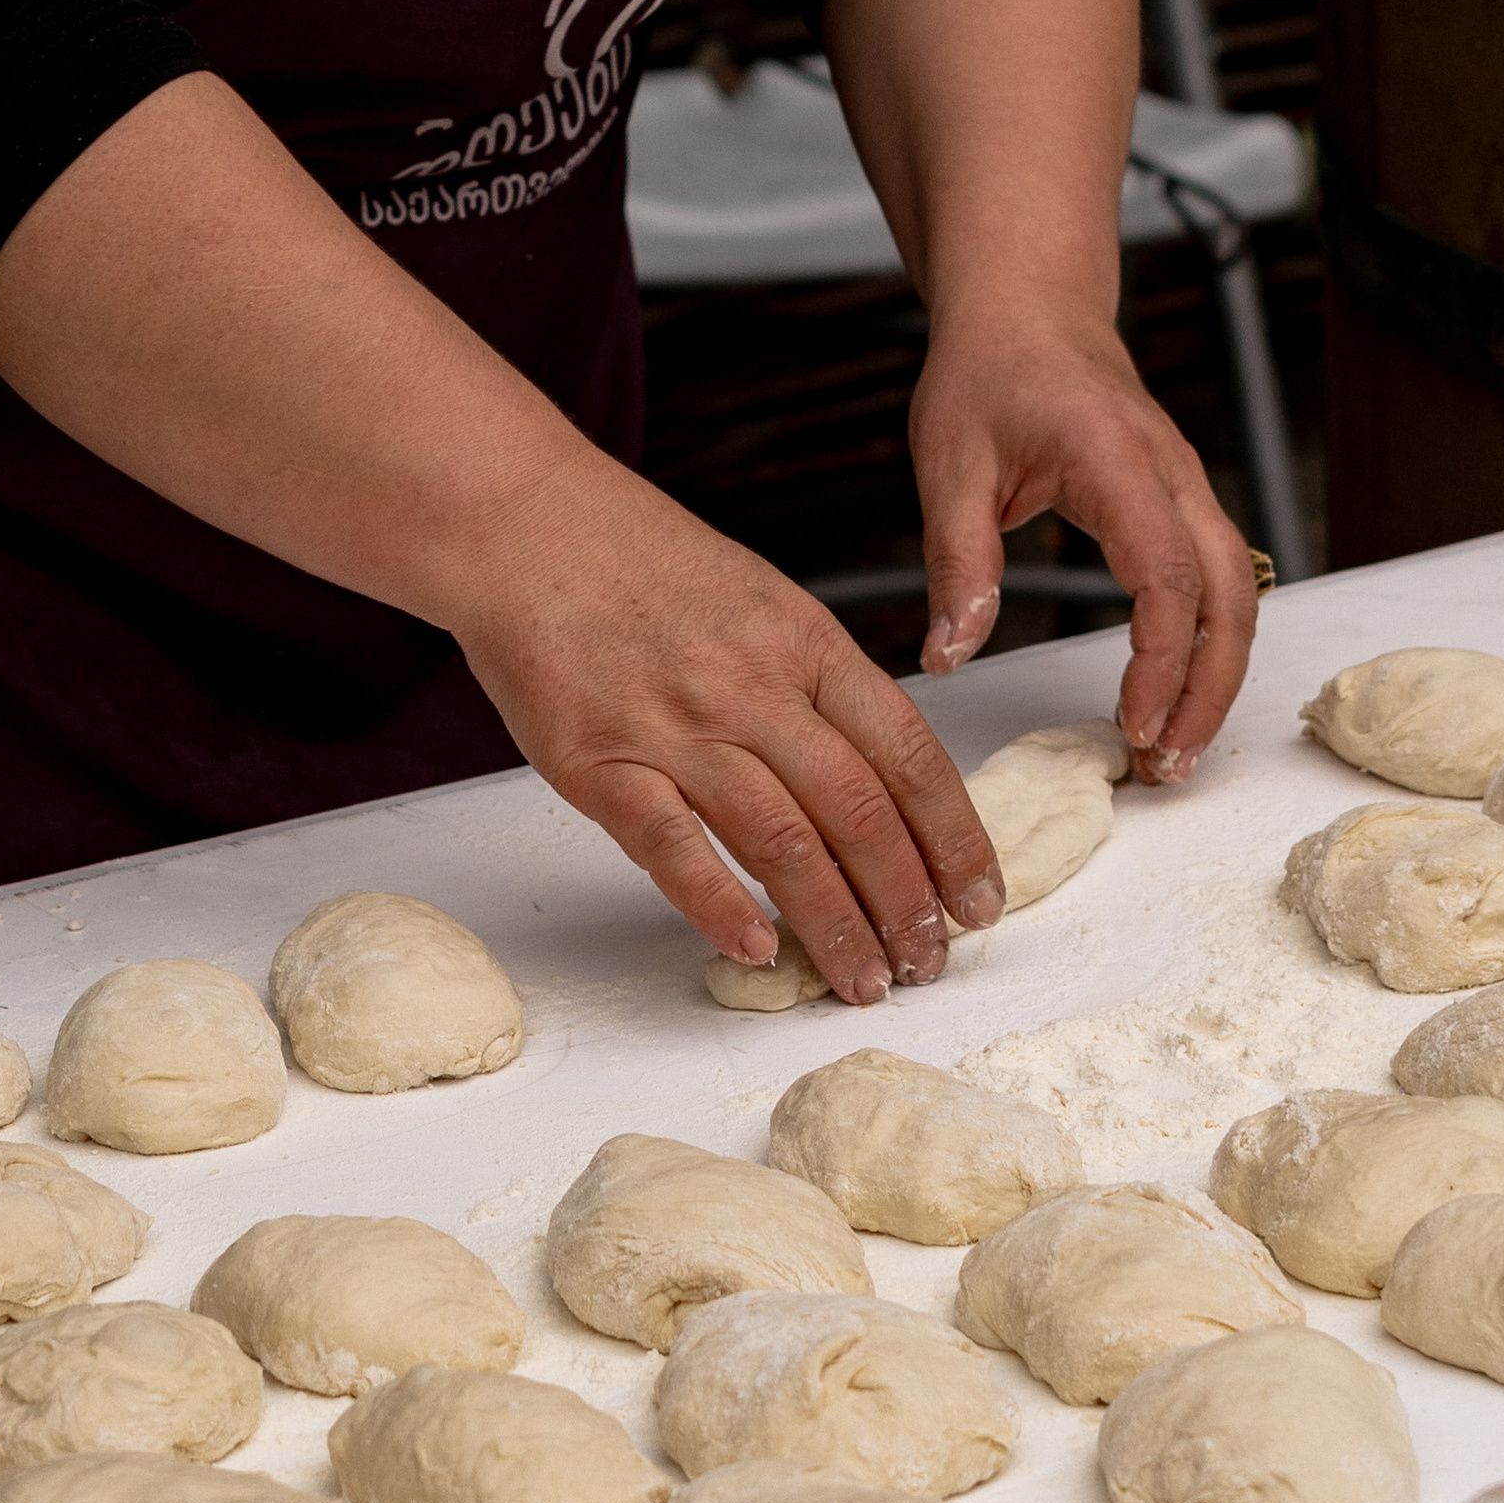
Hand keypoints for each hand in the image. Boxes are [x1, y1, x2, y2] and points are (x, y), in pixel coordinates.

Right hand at [442, 457, 1005, 1004]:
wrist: (525, 524)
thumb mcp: (760, 596)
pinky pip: (672, 848)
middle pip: (857, 810)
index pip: (907, 751)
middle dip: (905, 900)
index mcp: (803, 640)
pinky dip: (719, 905)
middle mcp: (750, 684)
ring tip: (861, 978)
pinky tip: (757, 948)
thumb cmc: (640, 563)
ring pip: (780, 842)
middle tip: (928, 962)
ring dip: (832, 924)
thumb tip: (881, 775)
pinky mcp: (598, 761)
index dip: (953, 837)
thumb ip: (816, 682)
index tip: (978, 899)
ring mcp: (673, 724)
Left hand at [905, 294, 1259, 777]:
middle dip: (1210, 689)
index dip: (1162, 660)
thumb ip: (957, 562)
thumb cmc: (986, 373)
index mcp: (1116, 459)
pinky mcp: (1181, 498)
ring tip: (1172, 750)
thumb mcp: (949, 462)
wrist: (1027, 307)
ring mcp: (1186, 483)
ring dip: (1217, 673)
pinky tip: (1172, 691)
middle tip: (1168, 768)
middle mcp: (1172, 472)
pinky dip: (1208, 641)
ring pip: (1240, 590)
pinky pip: (1220, 575)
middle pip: (1232, 594)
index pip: (1168, 573)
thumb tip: (947, 655)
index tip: (1136, 725)